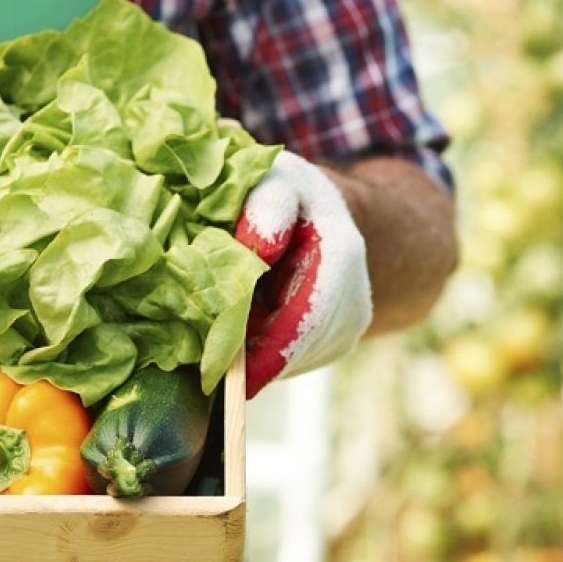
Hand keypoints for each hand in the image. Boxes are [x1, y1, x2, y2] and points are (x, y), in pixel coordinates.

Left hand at [235, 151, 372, 398]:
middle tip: (206, 362)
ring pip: (295, 361)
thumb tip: (258, 250)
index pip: (307, 319)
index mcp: (341, 256)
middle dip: (251, 359)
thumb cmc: (285, 193)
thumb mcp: (274, 181)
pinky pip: (295, 361)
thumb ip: (267, 205)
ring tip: (225, 330)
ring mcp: (351, 326)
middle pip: (299, 348)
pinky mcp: (339, 342)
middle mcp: (356, 298)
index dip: (270, 353)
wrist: (319, 213)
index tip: (233, 380)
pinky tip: (248, 327)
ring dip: (256, 356)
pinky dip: (265, 354)